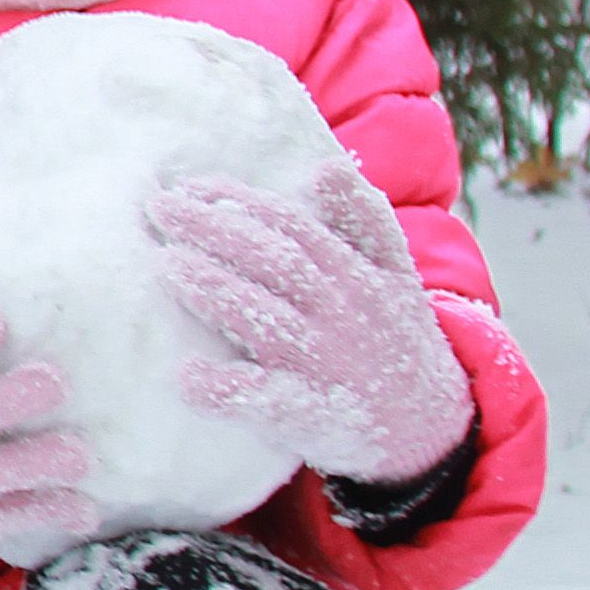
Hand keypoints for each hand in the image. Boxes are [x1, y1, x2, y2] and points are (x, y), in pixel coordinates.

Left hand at [147, 167, 466, 484]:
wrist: (429, 422)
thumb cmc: (394, 335)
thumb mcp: (395, 272)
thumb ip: (363, 218)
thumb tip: (325, 167)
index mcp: (352, 274)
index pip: (290, 226)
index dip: (238, 201)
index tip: (189, 186)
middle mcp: (338, 312)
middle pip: (272, 261)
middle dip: (214, 230)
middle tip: (160, 209)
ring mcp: (323, 362)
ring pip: (264, 319)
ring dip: (215, 291)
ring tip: (165, 266)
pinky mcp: (311, 412)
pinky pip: (268, 401)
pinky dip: (229, 390)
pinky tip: (188, 377)